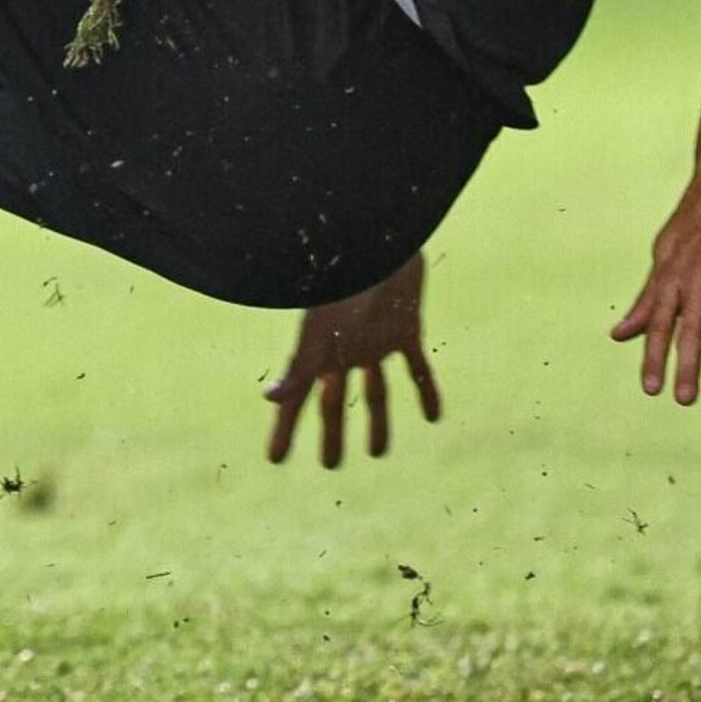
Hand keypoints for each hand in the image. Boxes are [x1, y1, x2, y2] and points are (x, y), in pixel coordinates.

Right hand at [264, 255, 438, 467]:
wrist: (381, 236)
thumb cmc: (344, 277)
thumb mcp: (318, 327)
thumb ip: (296, 365)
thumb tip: (267, 396)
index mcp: (317, 350)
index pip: (295, 399)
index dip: (284, 431)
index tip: (274, 460)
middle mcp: (342, 350)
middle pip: (334, 402)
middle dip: (332, 435)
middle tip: (330, 465)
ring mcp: (373, 341)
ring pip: (375, 392)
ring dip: (377, 421)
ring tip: (377, 453)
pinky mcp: (405, 329)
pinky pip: (417, 368)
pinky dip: (425, 392)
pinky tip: (433, 417)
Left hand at [611, 150, 700, 403]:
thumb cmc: (696, 218)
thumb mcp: (664, 254)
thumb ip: (647, 297)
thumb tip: (620, 332)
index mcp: (670, 273)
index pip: (657, 322)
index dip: (652, 355)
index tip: (649, 389)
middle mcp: (696, 275)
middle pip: (687, 327)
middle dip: (682, 365)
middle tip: (680, 400)